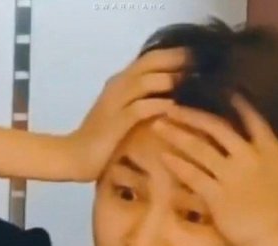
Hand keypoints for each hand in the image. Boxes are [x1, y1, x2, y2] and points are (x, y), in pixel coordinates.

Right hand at [68, 47, 190, 181]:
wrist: (75, 157)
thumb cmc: (103, 140)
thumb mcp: (125, 116)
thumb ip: (143, 103)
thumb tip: (173, 98)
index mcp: (120, 83)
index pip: (150, 59)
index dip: (175, 55)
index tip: (199, 58)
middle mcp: (117, 86)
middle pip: (150, 62)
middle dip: (177, 60)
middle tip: (202, 63)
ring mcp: (114, 102)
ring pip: (144, 80)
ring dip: (169, 79)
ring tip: (193, 80)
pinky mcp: (114, 121)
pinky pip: (140, 108)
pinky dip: (158, 105)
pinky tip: (175, 106)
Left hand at [153, 94, 277, 245]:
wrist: (273, 235)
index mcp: (268, 148)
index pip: (249, 116)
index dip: (230, 100)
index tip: (210, 87)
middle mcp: (248, 157)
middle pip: (216, 127)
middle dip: (191, 115)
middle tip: (171, 106)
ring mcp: (231, 176)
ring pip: (199, 149)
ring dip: (177, 135)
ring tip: (159, 125)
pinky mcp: (217, 195)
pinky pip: (192, 175)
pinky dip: (177, 164)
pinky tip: (163, 156)